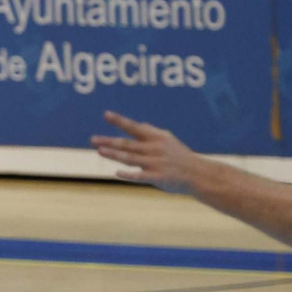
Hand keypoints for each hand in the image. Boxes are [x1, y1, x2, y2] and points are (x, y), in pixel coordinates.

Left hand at [89, 110, 205, 192]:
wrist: (198, 174)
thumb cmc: (181, 156)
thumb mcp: (169, 140)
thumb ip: (153, 133)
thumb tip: (141, 125)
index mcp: (156, 138)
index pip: (134, 127)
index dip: (119, 121)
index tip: (106, 114)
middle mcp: (154, 148)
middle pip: (127, 143)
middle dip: (109, 141)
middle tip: (92, 139)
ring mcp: (155, 163)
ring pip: (130, 158)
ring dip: (114, 154)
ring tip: (100, 151)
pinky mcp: (158, 177)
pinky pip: (140, 176)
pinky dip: (128, 174)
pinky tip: (116, 172)